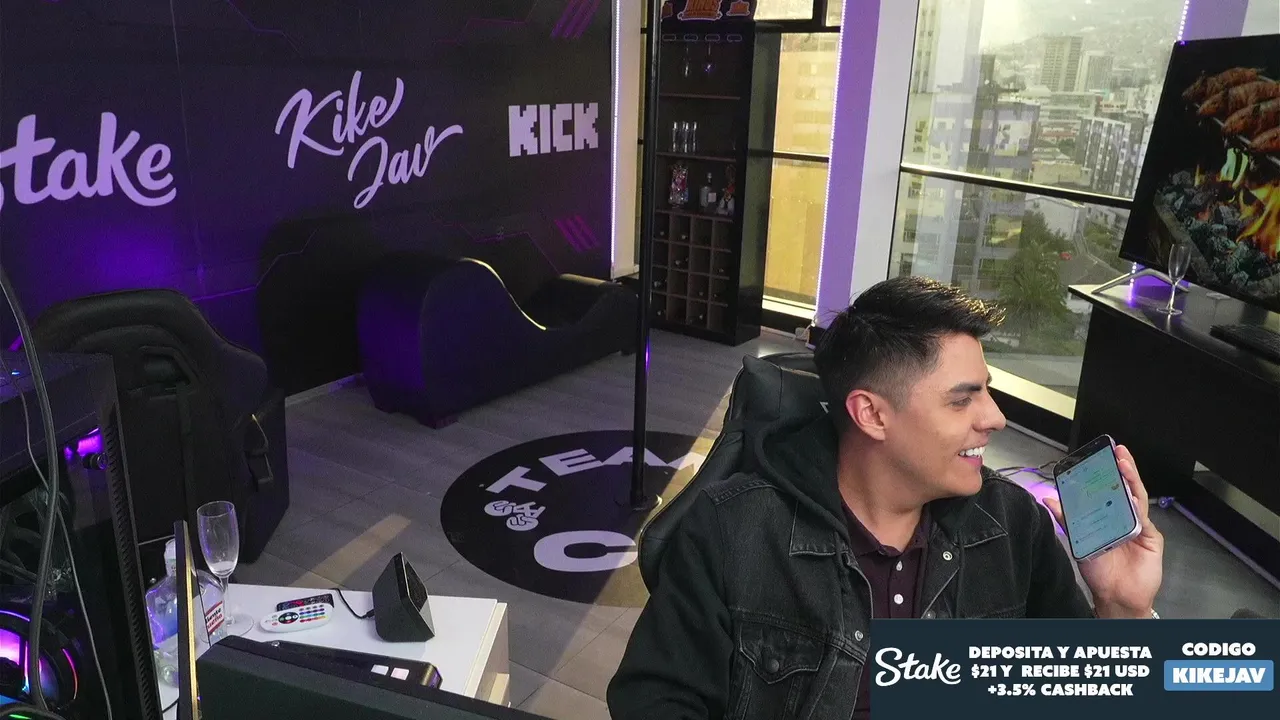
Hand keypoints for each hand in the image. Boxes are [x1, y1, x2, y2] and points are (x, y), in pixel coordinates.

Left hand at [1043, 445, 1163, 617]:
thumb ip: (1067, 519)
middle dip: (1122, 468)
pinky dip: (1137, 507)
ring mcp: (1139, 526)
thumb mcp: (1079, 541)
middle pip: (1125, 489)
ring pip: (1136, 498)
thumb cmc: (1100, 571)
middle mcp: (1125, 518)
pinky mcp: (1151, 537)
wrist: (1117, 597)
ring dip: (1130, 480)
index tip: (1099, 455)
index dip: (1105, 472)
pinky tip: (1131, 496)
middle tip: (1116, 451)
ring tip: (1123, 463)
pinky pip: (1143, 519)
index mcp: (1108, 516)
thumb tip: (1049, 498)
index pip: (1107, 490)